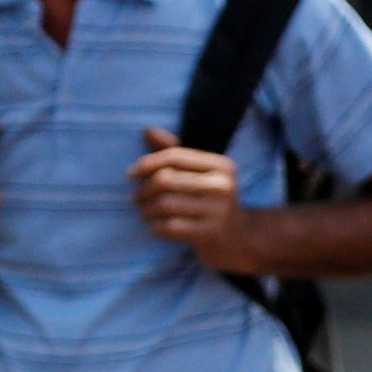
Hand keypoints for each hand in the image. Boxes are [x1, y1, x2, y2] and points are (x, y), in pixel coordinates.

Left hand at [130, 128, 258, 269]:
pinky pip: (170, 227)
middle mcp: (222, 185)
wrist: (241, 240)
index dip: (147, 163)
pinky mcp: (211, 234)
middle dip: (144, 190)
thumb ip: (174, 152)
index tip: (131, 174)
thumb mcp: (200, 174)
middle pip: (166, 180)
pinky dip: (155, 226)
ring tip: (145, 212)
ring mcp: (218, 211)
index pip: (174, 156)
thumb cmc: (211, 203)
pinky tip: (156, 226)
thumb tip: (148, 130)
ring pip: (164, 204)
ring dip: (146, 210)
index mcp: (221, 165)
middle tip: (137, 198)